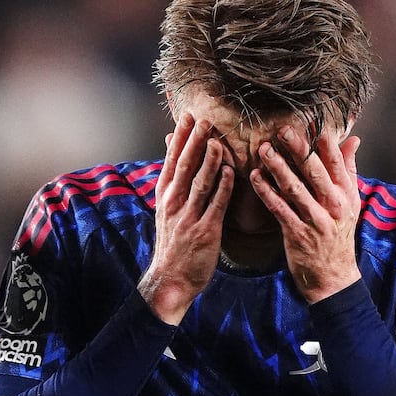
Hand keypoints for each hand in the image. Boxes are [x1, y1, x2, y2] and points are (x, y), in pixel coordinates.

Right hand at [138, 113, 233, 324]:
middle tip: (203, 120)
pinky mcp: (205, 231)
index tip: (187, 116)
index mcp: (165, 196)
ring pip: (200, 183)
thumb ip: (173, 184)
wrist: (171, 278)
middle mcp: (174, 203)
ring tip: (217, 140)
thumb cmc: (173, 243)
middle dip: (194, 142)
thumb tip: (173, 158)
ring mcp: (188, 217)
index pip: (171, 161)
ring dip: (209, 161)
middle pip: (184, 167)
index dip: (180, 138)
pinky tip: (230, 172)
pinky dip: (223, 187)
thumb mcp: (166, 211)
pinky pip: (216, 204)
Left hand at [249, 126, 362, 302]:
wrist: (333, 277)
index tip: (310, 120)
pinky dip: (266, 192)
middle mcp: (333, 205)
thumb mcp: (350, 203)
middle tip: (282, 129)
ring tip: (263, 150)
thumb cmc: (338, 235)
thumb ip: (348, 170)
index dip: (323, 141)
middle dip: (298, 149)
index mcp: (346, 194)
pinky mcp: (297, 233)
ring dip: (277, 167)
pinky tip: (255, 178)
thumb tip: (353, 139)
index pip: (336, 162)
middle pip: (314, 171)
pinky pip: (279, 208)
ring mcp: (315, 220)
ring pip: (294, 188)